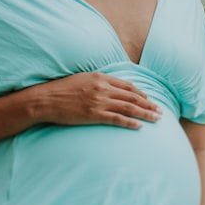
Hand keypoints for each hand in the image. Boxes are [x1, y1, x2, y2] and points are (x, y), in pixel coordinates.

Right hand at [33, 72, 161, 128]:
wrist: (45, 100)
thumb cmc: (61, 90)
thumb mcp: (81, 79)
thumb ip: (97, 82)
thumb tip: (109, 87)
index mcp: (101, 78)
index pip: (127, 85)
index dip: (141, 93)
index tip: (149, 99)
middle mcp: (103, 88)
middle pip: (132, 96)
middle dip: (149, 104)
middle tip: (160, 111)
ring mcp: (99, 101)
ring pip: (129, 107)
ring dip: (145, 113)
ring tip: (156, 118)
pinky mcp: (94, 115)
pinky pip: (117, 119)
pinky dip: (130, 122)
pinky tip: (139, 126)